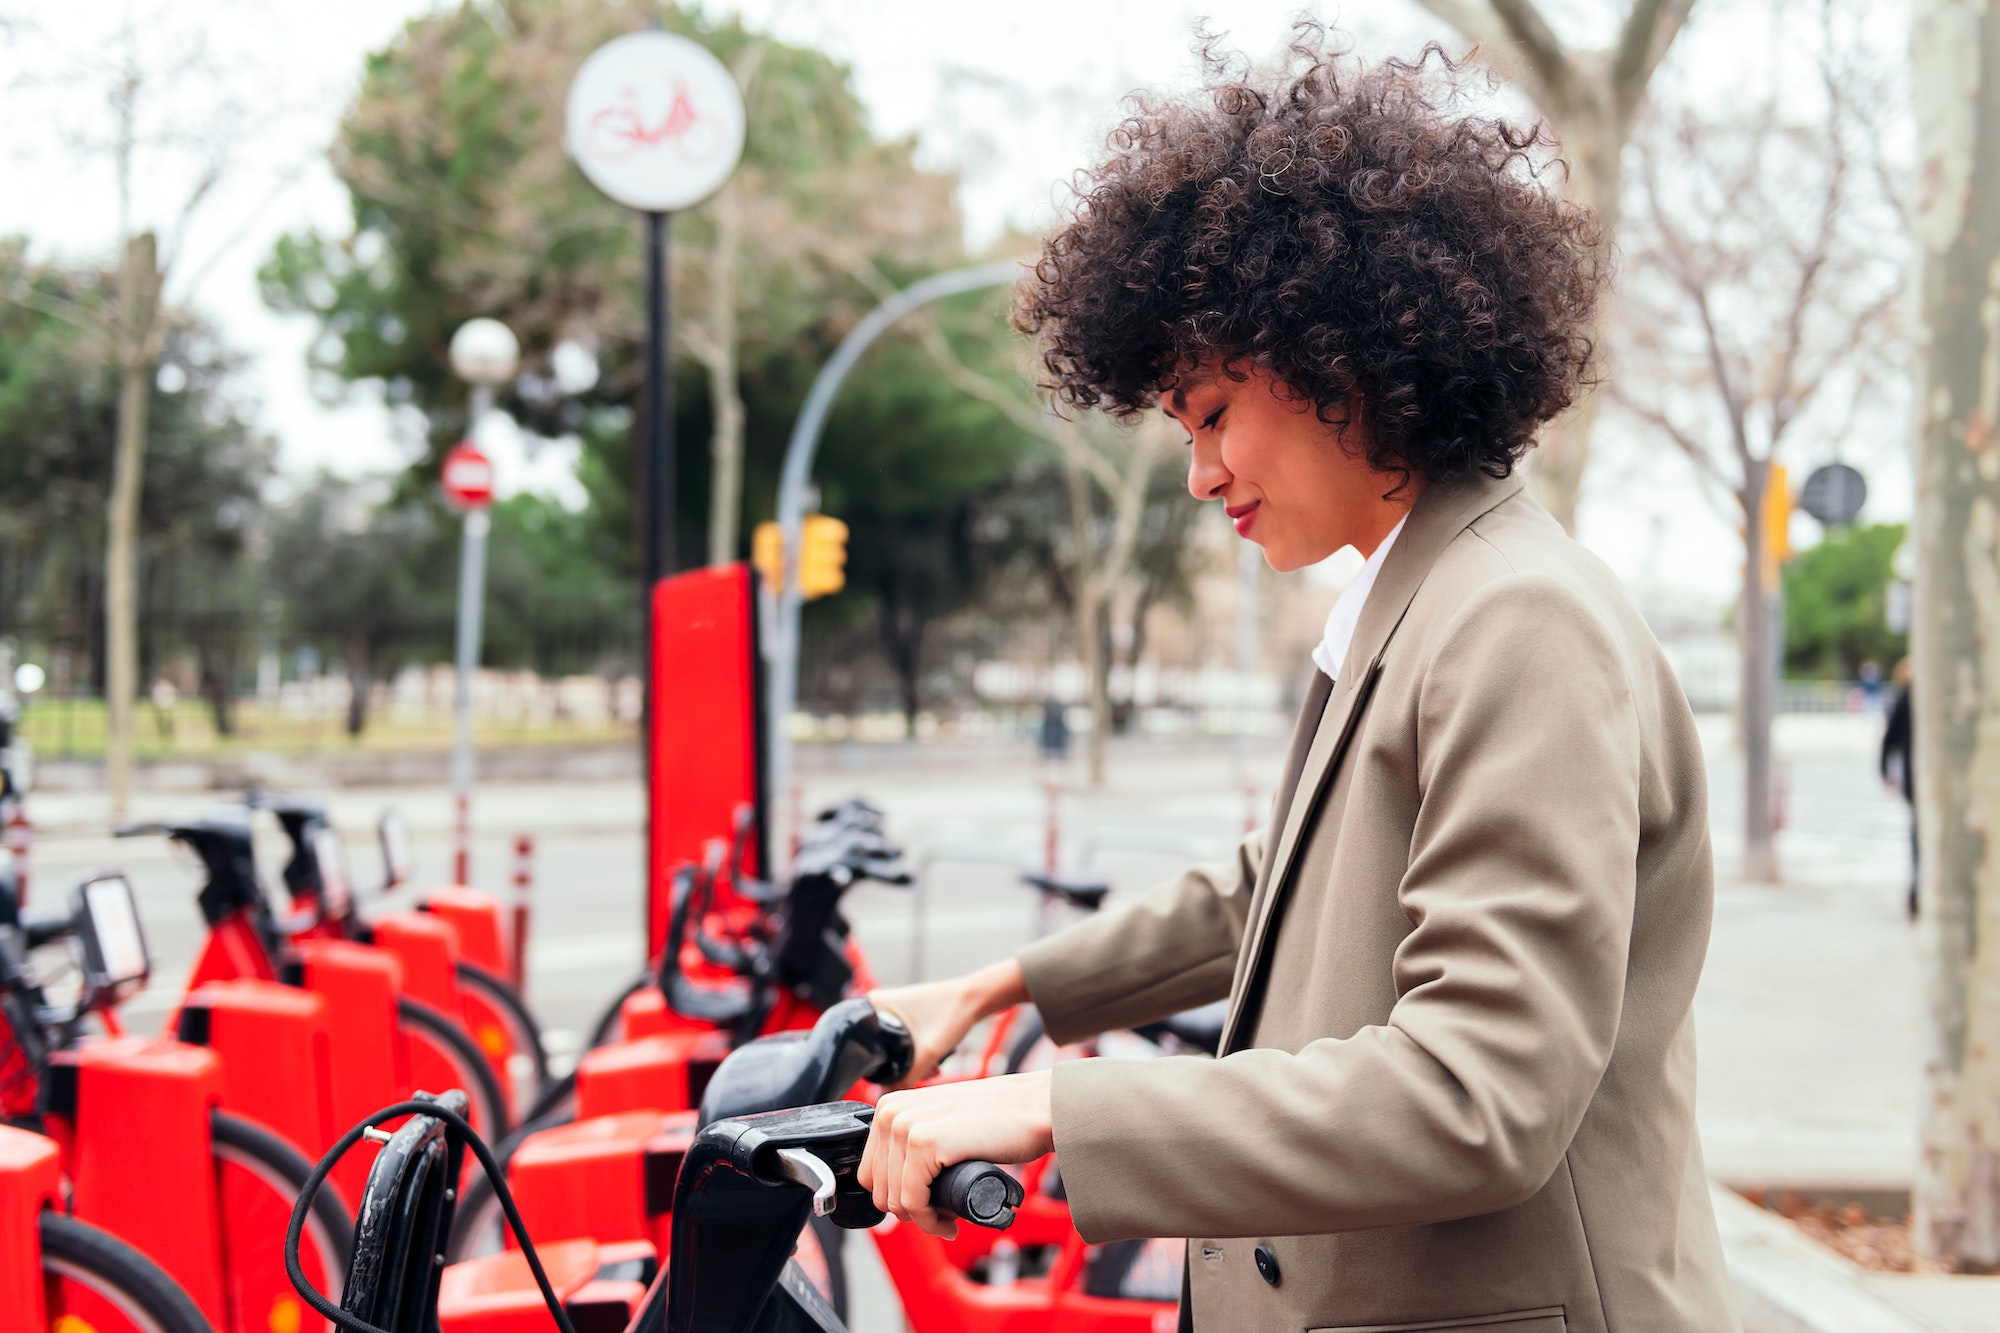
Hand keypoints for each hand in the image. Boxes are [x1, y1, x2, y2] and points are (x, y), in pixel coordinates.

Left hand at [859, 1070, 1054, 1238]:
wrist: (1035, 1107)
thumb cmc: (998, 1118)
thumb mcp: (941, 1121)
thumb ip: (917, 1137)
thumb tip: (898, 1182)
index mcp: (890, 1106)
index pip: (871, 1172)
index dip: (898, 1197)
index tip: (927, 1205)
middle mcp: (890, 1112)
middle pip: (879, 1189)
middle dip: (910, 1211)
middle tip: (942, 1214)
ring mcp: (905, 1126)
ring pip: (895, 1200)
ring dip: (923, 1220)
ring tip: (949, 1217)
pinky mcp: (923, 1143)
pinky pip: (913, 1202)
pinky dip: (930, 1221)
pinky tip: (950, 1221)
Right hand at [870, 958, 1026, 1085]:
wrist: (976, 1000)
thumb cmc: (952, 1013)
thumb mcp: (927, 1053)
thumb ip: (905, 1079)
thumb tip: (884, 1098)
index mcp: (873, 1005)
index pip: (854, 1041)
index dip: (867, 1064)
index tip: (884, 1076)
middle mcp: (878, 1004)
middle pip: (874, 1048)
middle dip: (894, 1066)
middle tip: (915, 1072)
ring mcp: (892, 1009)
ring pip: (890, 1048)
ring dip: (908, 1063)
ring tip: (929, 1068)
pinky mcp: (906, 1016)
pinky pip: (901, 1043)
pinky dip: (914, 1055)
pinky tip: (931, 1063)